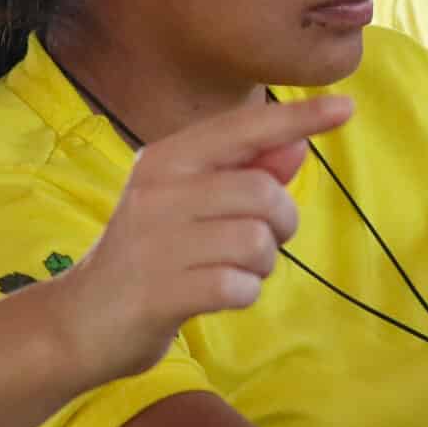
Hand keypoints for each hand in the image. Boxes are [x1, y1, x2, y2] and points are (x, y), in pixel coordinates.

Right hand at [57, 95, 349, 381]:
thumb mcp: (189, 204)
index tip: (346, 105)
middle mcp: (159, 189)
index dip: (299, 117)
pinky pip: (239, 285)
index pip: (245, 127)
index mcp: (168, 159)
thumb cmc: (150, 255)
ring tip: (229, 271)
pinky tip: (217, 295)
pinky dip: (242, 294)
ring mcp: (157, 240)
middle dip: (280, 224)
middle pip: (263, 192)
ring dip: (260, 266)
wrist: (81, 321)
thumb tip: (297, 142)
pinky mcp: (161, 290)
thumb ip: (244, 173)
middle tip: (258, 244)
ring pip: (257, 241)